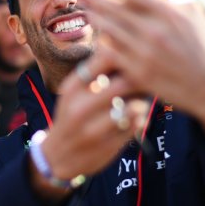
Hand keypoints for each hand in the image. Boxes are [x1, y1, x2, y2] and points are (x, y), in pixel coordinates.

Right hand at [41, 60, 147, 180]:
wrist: (56, 156)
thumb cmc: (71, 115)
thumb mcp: (74, 92)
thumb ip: (97, 73)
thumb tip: (127, 50)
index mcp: (72, 87)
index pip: (106, 58)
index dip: (127, 55)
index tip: (134, 59)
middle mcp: (79, 107)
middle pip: (125, 82)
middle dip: (141, 80)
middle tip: (147, 82)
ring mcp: (92, 129)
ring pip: (133, 108)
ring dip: (142, 103)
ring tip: (140, 102)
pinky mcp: (106, 147)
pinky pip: (134, 127)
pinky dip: (140, 120)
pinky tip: (135, 118)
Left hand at [77, 0, 204, 139]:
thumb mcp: (198, 19)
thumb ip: (172, 5)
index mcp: (172, 13)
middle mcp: (156, 31)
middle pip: (113, 7)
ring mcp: (145, 54)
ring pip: (107, 29)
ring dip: (95, 18)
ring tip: (86, 12)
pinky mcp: (138, 73)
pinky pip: (110, 54)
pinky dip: (104, 44)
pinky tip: (101, 40)